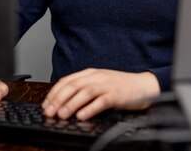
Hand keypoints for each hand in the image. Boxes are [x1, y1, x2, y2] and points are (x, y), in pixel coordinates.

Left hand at [41, 68, 159, 120]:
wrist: (144, 85)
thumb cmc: (121, 86)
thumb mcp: (100, 83)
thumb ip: (84, 88)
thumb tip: (63, 102)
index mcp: (91, 73)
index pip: (67, 80)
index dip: (54, 92)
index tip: (45, 104)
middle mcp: (97, 77)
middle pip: (73, 86)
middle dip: (58, 99)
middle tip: (49, 112)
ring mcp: (107, 85)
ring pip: (85, 92)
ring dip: (71, 104)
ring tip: (62, 115)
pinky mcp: (117, 95)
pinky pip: (101, 101)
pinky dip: (90, 109)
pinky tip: (82, 116)